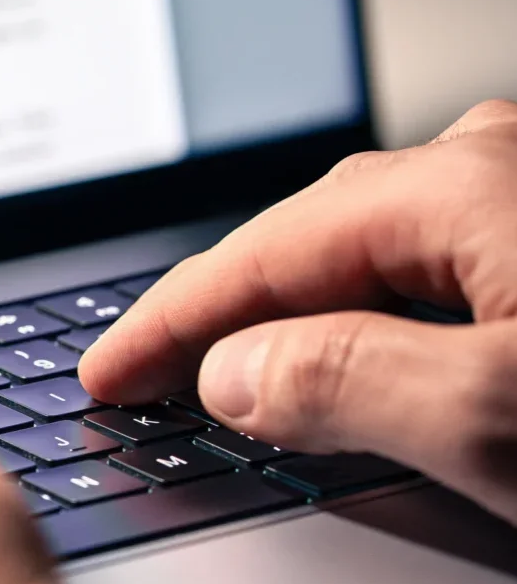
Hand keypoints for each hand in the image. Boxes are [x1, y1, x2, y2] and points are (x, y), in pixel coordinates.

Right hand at [82, 100, 516, 520]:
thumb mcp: (499, 417)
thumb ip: (348, 385)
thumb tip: (234, 375)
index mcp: (468, 185)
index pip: (265, 254)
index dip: (168, 324)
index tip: (107, 376)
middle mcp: (507, 167)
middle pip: (316, 237)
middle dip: (219, 309)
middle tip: (146, 375)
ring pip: (381, 248)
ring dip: (297, 309)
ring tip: (238, 367)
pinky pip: (442, 264)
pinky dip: (374, 310)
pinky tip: (369, 347)